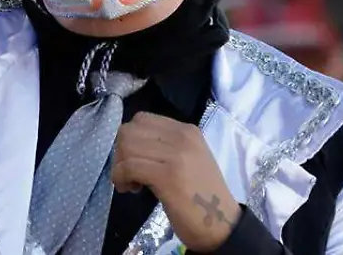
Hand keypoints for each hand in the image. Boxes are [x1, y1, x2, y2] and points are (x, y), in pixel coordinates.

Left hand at [111, 112, 241, 251]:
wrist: (223, 224)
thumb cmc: (201, 195)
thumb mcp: (188, 159)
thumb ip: (164, 145)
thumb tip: (129, 145)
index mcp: (187, 130)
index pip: (142, 119)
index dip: (130, 139)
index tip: (135, 159)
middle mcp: (182, 136)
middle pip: (130, 130)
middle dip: (120, 152)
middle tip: (129, 173)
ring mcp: (176, 155)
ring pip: (126, 146)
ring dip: (120, 166)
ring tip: (131, 182)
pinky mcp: (167, 176)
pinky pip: (128, 167)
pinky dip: (120, 178)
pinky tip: (130, 189)